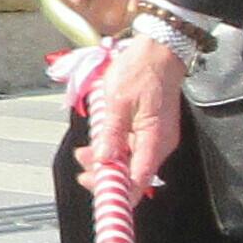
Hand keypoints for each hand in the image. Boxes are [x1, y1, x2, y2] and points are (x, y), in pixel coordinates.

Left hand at [85, 24, 185, 187]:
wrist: (160, 49)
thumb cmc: (141, 69)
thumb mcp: (117, 101)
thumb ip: (111, 133)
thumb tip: (104, 159)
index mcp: (155, 139)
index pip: (139, 179)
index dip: (119, 192)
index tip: (99, 193)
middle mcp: (160, 143)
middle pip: (134, 174)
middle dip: (107, 175)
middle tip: (82, 170)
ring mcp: (157, 137)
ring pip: (132, 161)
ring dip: (108, 161)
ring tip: (84, 154)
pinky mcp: (152, 130)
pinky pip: (134, 148)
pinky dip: (116, 149)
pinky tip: (100, 143)